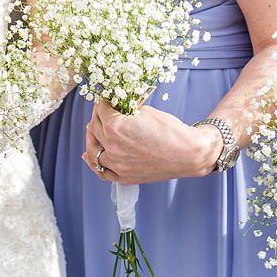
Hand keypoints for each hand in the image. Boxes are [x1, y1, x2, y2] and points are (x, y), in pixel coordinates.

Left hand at [84, 99, 218, 184]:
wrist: (188, 154)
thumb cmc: (170, 130)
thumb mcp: (144, 112)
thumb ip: (125, 110)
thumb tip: (114, 108)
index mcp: (114, 128)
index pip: (100, 110)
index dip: (104, 102)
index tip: (107, 99)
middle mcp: (112, 147)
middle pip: (95, 127)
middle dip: (98, 116)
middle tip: (104, 111)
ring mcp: (117, 165)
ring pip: (93, 149)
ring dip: (93, 137)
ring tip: (94, 130)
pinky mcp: (124, 177)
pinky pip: (101, 171)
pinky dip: (94, 162)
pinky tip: (88, 155)